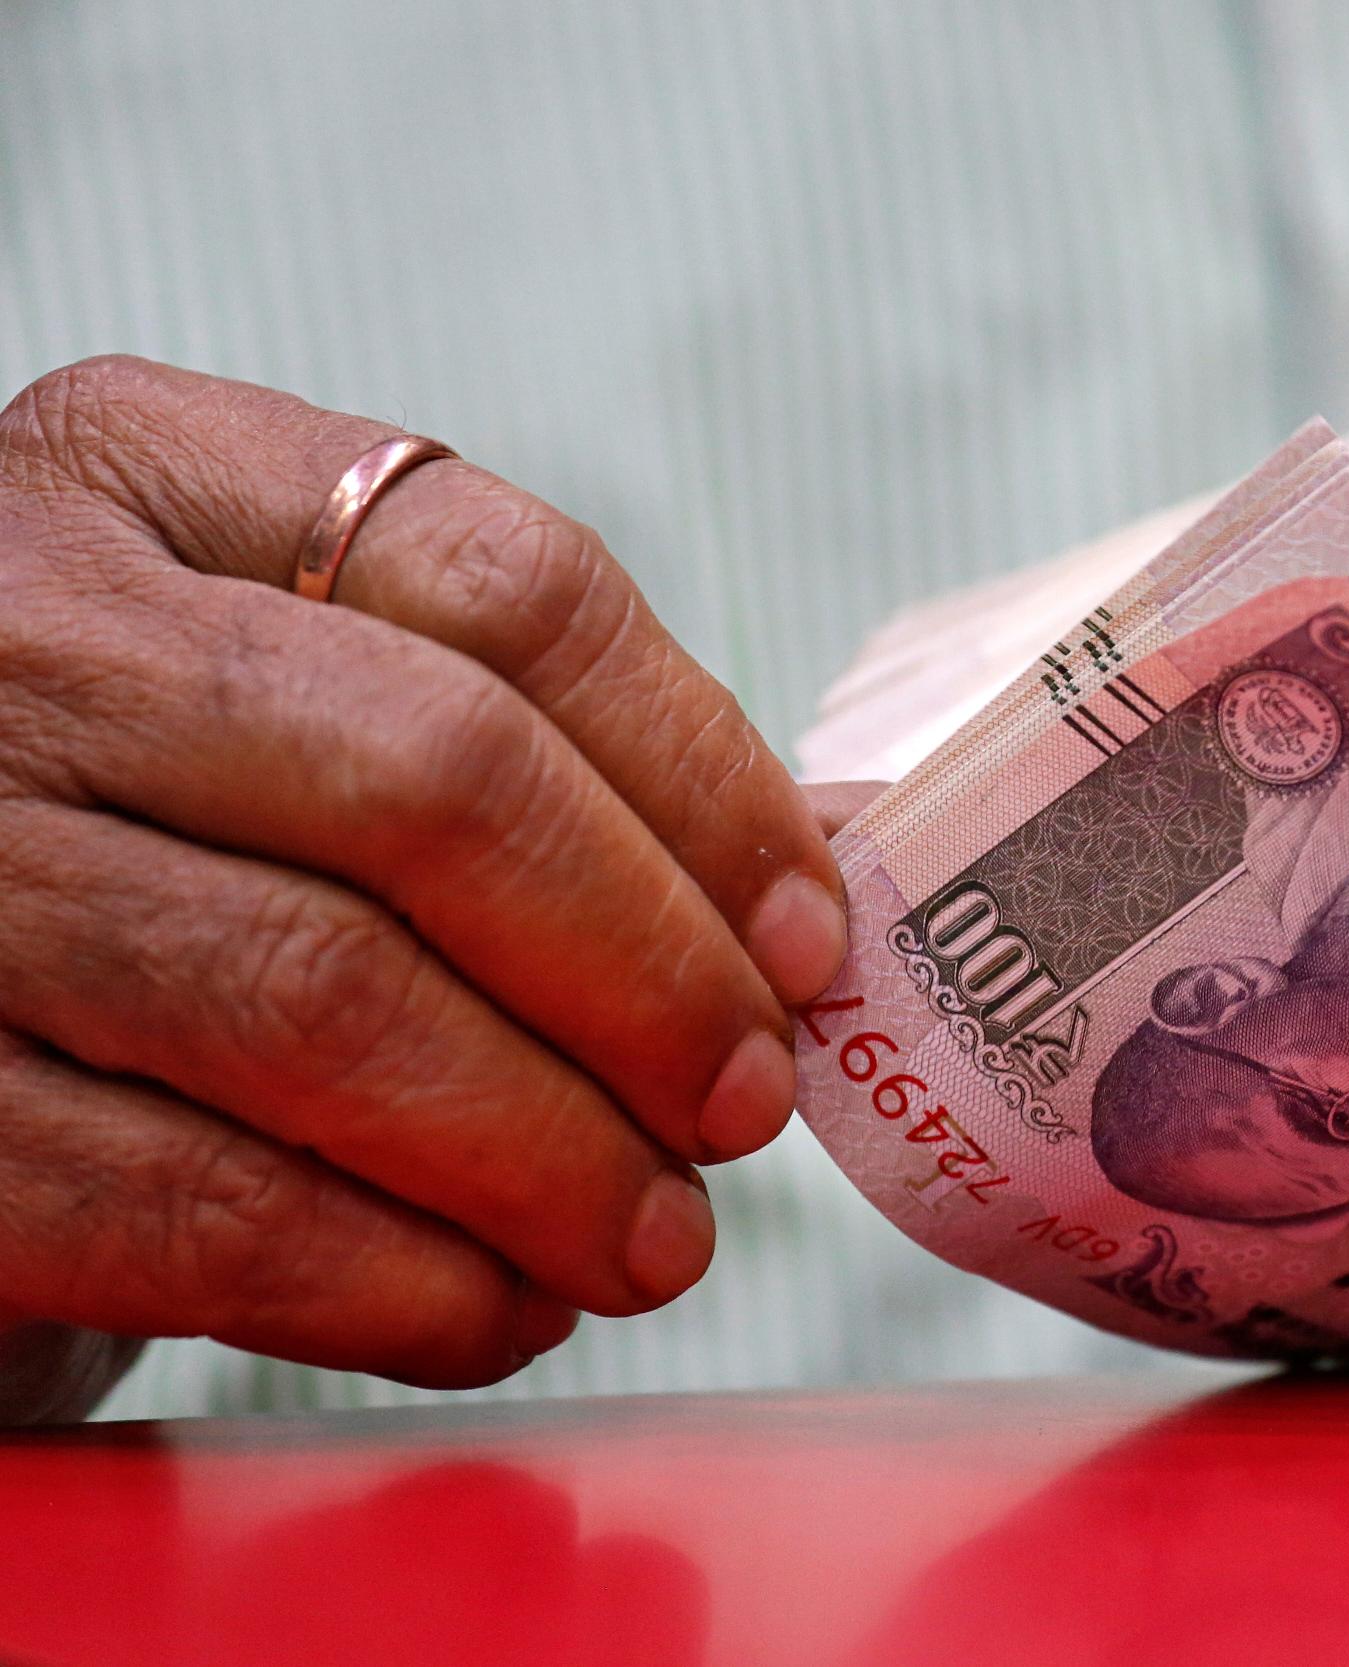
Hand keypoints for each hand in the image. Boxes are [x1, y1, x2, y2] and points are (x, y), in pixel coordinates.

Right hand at [0, 356, 846, 1410]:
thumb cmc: (146, 863)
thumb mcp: (272, 721)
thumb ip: (495, 750)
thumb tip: (795, 906)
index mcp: (144, 481)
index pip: (509, 589)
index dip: (704, 779)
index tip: (806, 936)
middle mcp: (15, 631)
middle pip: (439, 781)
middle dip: (648, 975)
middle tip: (746, 1105)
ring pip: (326, 997)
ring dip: (548, 1154)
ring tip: (656, 1238)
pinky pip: (195, 1204)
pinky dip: (395, 1280)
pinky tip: (491, 1307)